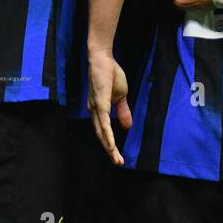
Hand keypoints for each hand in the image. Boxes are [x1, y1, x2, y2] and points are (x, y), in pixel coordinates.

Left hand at [87, 50, 131, 164]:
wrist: (103, 59)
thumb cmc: (110, 74)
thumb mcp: (121, 96)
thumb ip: (123, 111)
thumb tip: (127, 127)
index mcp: (98, 110)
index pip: (104, 131)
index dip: (110, 143)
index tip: (118, 155)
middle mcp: (94, 111)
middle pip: (101, 135)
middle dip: (109, 150)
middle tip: (118, 162)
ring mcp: (96, 108)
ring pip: (101, 132)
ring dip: (109, 147)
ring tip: (116, 158)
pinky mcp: (99, 103)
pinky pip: (103, 122)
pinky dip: (107, 135)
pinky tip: (111, 144)